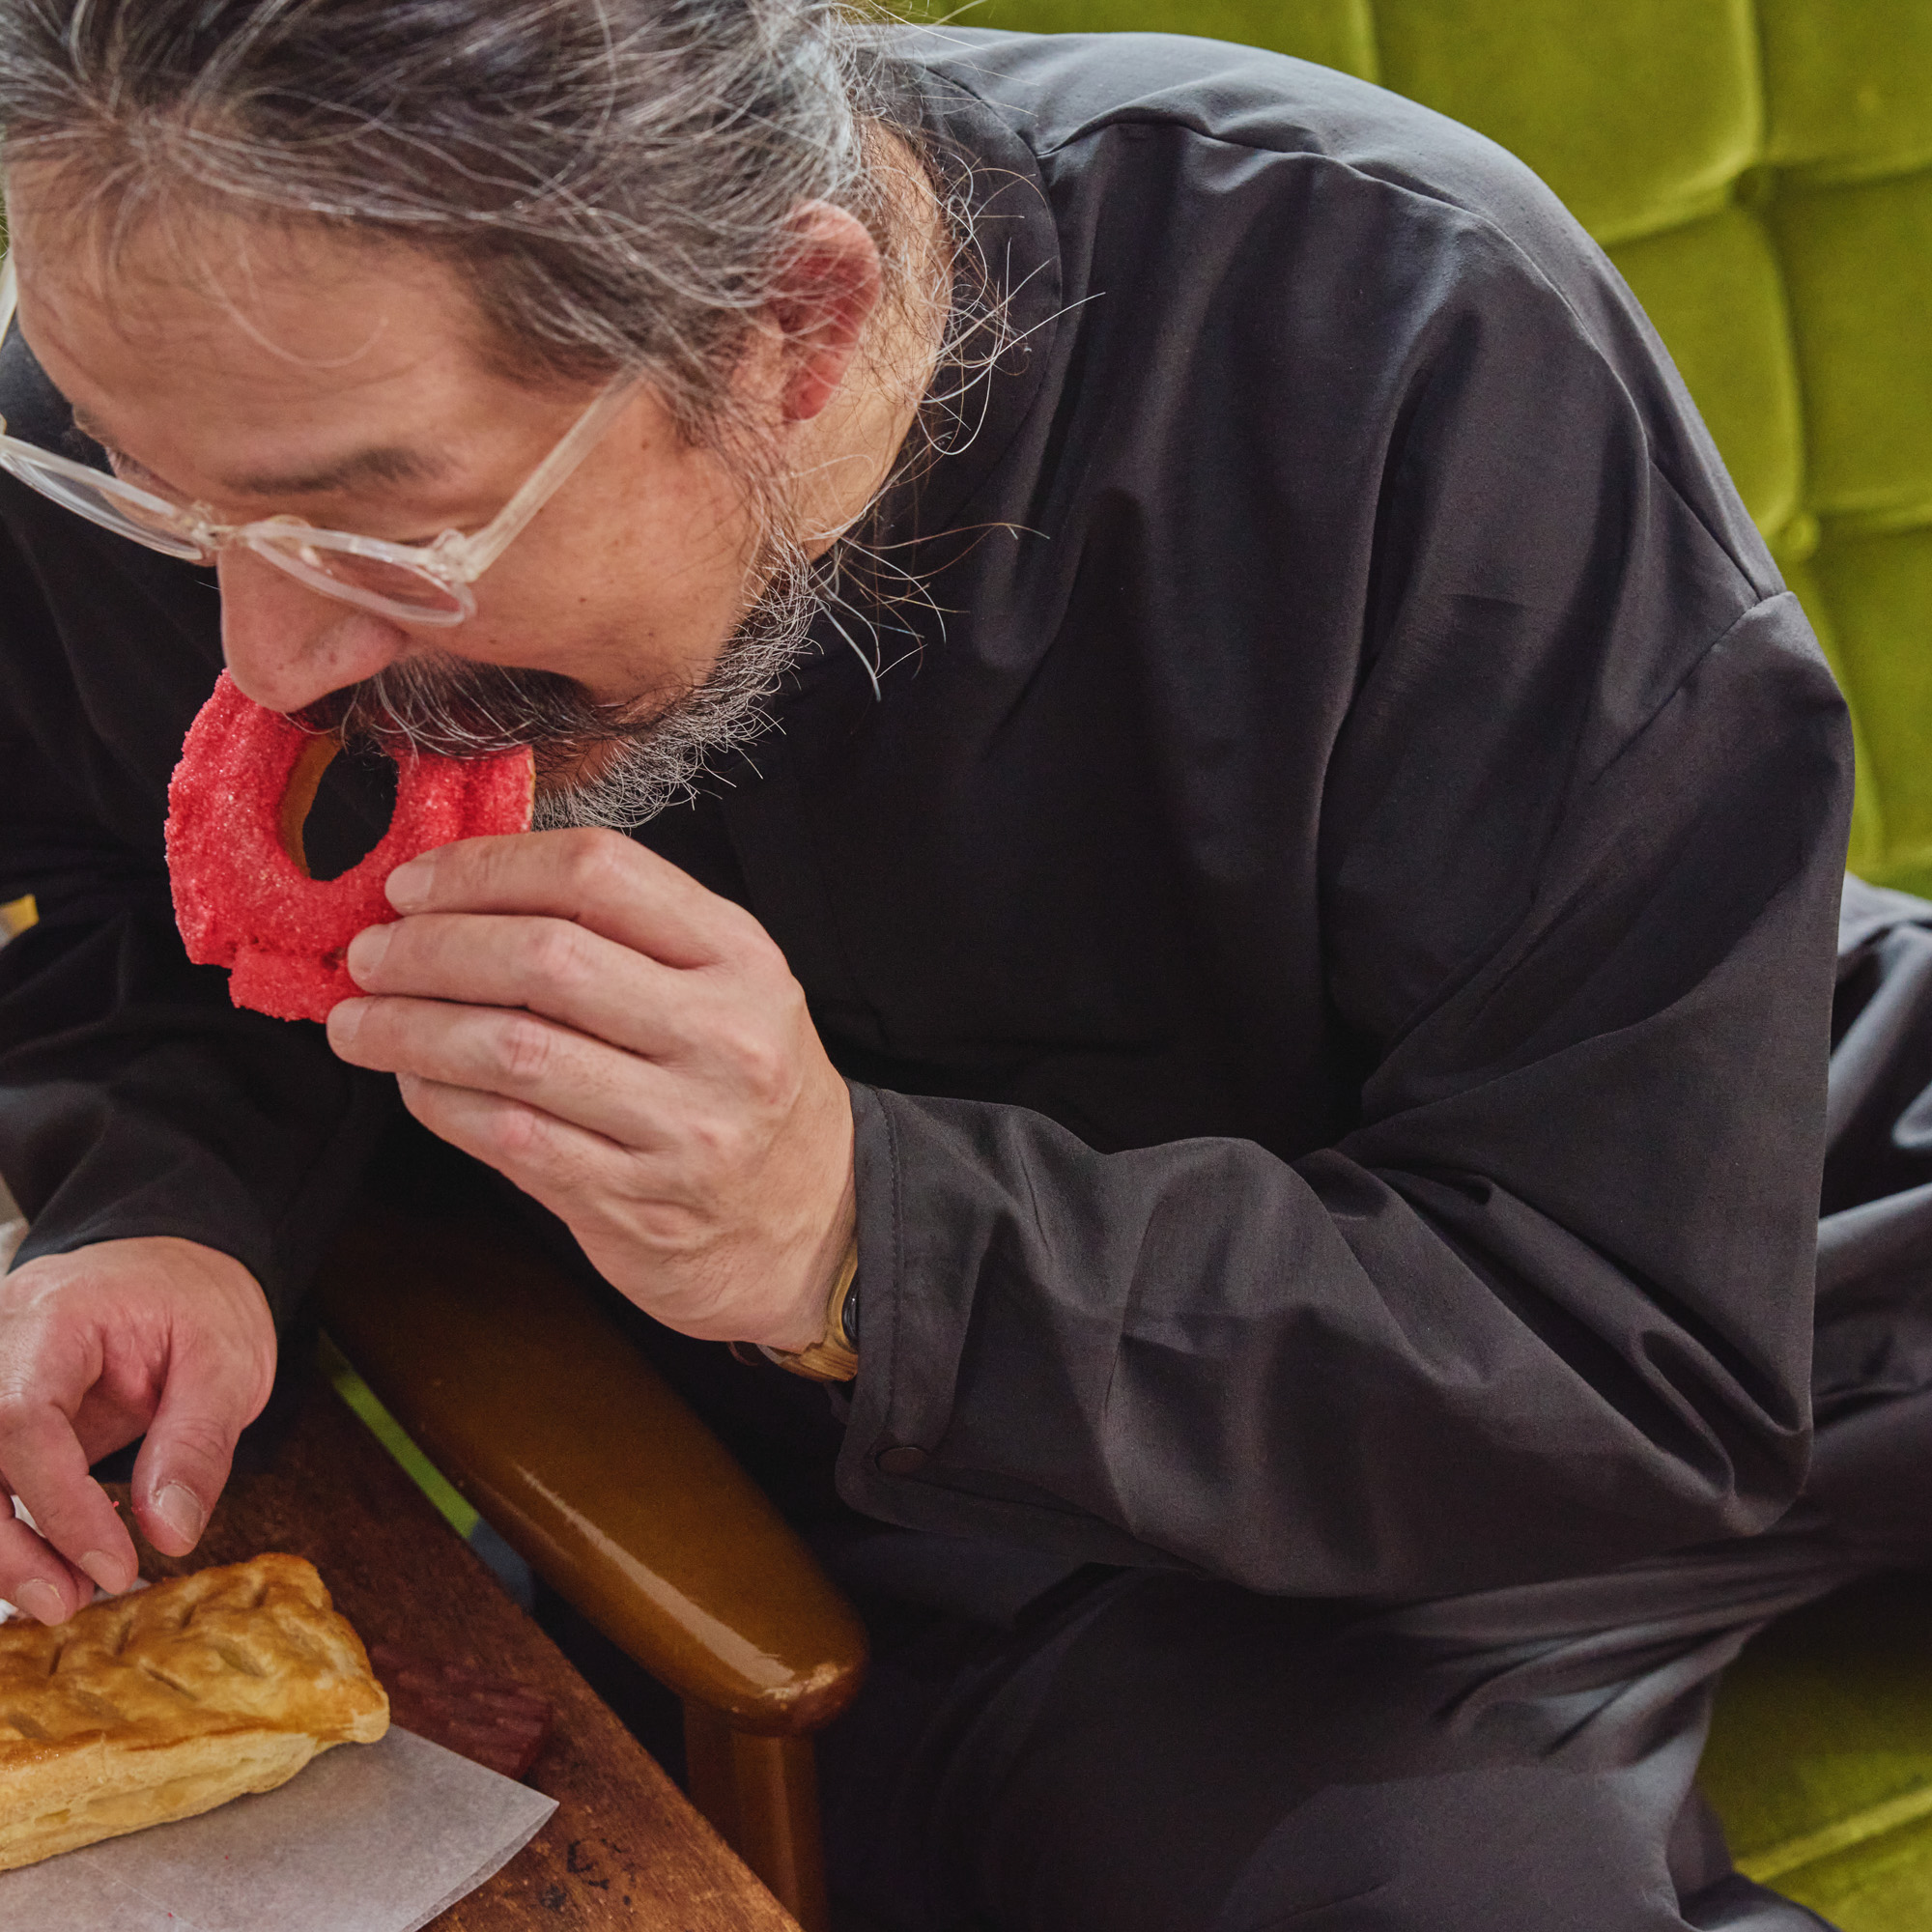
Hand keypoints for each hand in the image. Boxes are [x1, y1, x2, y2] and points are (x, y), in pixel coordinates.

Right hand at [0, 1237, 275, 1623]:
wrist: (173, 1265)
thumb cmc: (198, 1303)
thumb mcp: (229, 1362)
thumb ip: (197, 1444)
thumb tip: (169, 1535)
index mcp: (56, 1315)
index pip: (21, 1417)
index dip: (57, 1505)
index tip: (112, 1565)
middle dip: (5, 1544)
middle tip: (69, 1600)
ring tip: (63, 1595)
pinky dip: (4, 1530)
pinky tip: (52, 1560)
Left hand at [326, 829, 855, 1351]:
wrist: (817, 1225)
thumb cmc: (747, 1087)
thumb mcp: (727, 984)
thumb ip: (625, 931)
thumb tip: (467, 888)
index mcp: (740, 955)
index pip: (598, 872)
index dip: (486, 867)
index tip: (415, 883)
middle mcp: (720, 1034)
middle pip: (545, 958)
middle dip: (430, 948)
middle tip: (370, 953)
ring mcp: (682, 1125)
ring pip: (513, 1052)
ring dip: (410, 1028)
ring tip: (359, 1020)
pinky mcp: (635, 1202)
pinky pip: (508, 1138)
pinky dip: (440, 1102)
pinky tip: (413, 1083)